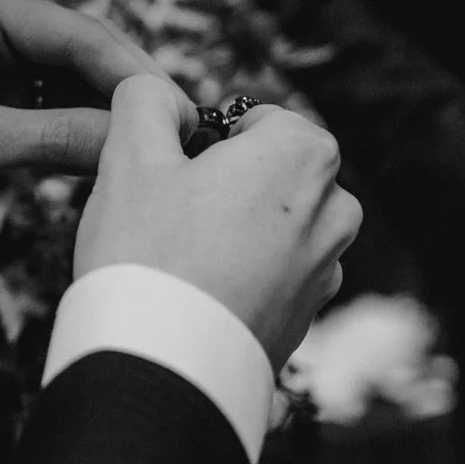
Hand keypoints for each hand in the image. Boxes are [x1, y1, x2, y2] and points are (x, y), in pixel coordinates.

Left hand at [0, 0, 164, 235]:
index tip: (178, 109)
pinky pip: (49, 110)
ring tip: (155, 149)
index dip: (130, 72)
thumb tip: (132, 141)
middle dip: (125, 92)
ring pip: (69, 83)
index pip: (74, 32)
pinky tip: (110, 160)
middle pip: (79, 53)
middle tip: (183, 131)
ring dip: (105, 115)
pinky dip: (77, 134)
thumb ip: (53, 138)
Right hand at [75, 77, 362, 370]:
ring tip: (180, 262)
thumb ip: (144, 102)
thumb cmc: (147, 254)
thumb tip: (155, 93)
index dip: (209, 141)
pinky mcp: (309, 318)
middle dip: (227, 186)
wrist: (164, 370)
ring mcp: (327, 269)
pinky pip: (273, 278)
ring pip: (273, 227)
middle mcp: (334, 208)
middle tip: (171, 218)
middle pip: (271, 173)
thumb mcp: (130, 156)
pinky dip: (241, 279)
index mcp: (303, 153)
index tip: (175, 172)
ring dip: (234, 234)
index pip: (258, 120)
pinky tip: (196, 298)